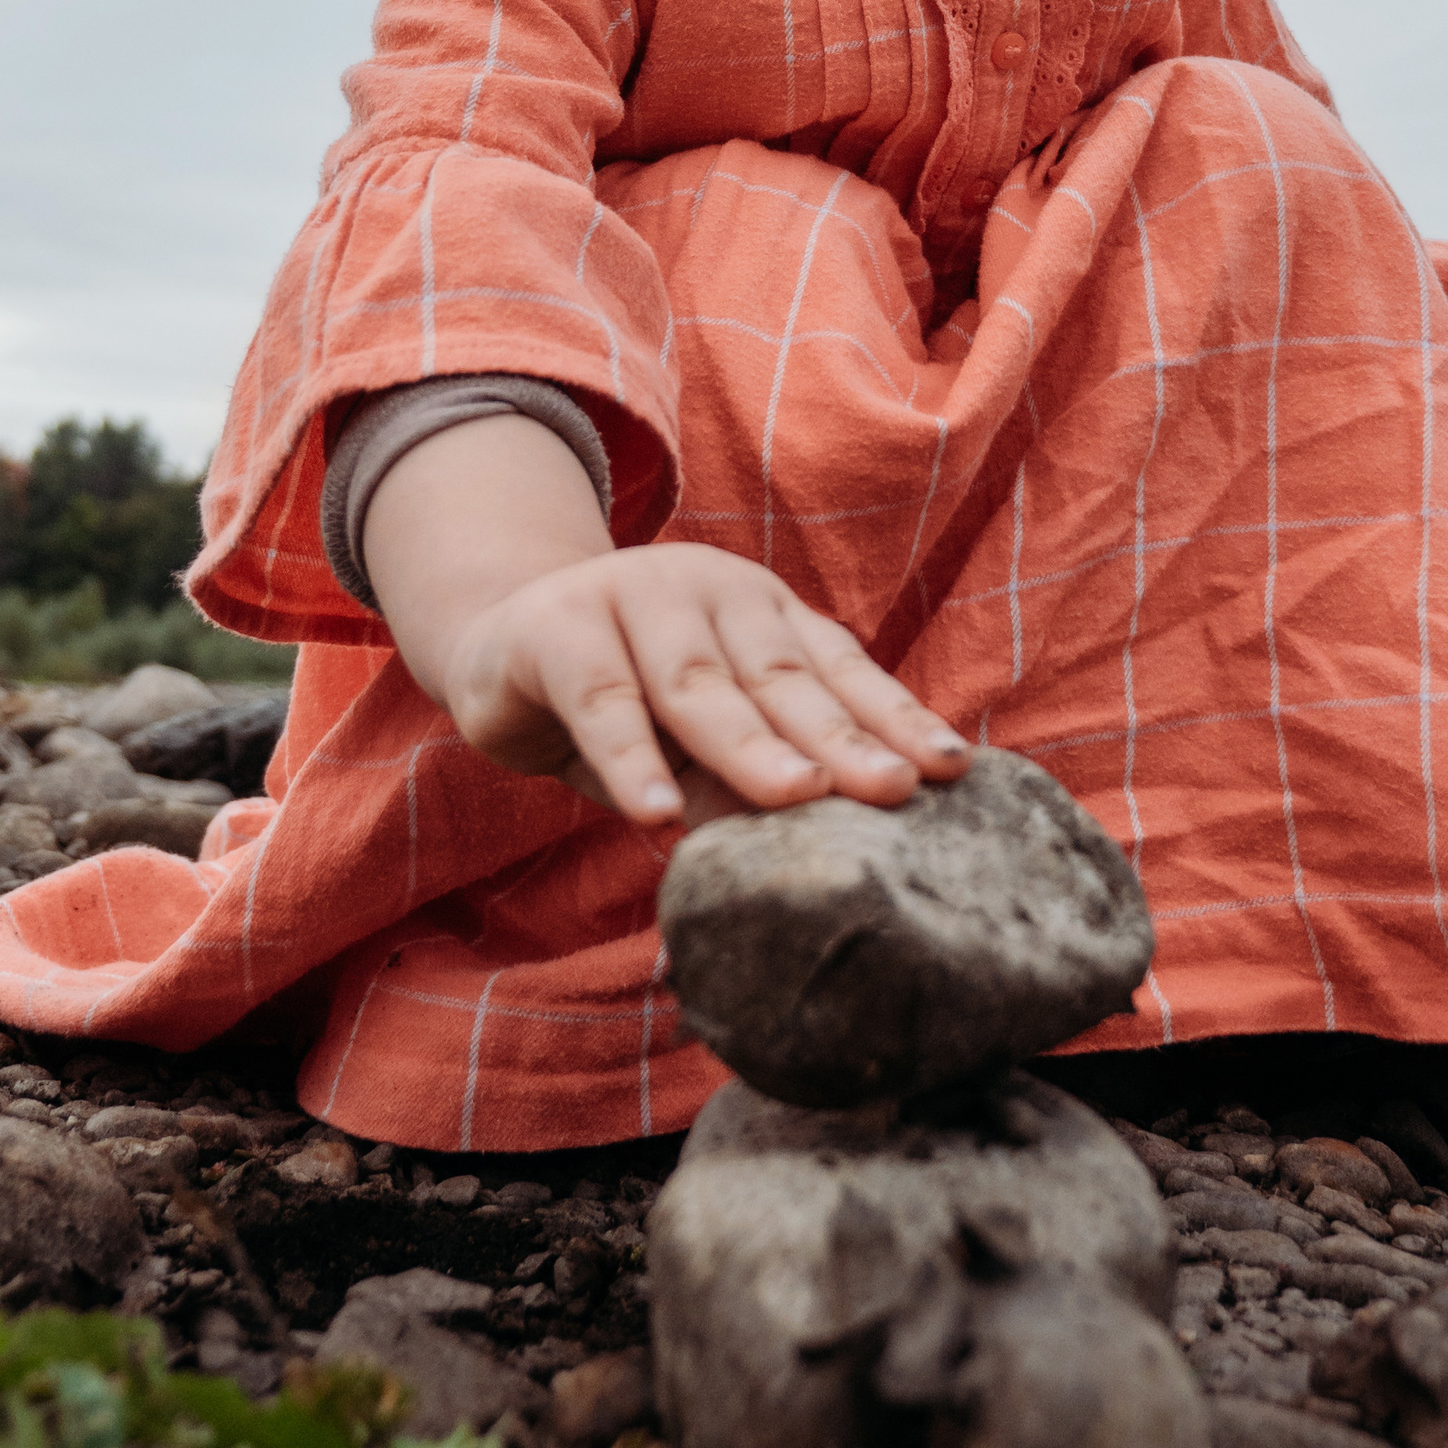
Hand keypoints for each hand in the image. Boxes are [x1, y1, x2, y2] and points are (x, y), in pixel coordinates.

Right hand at [441, 541, 970, 825]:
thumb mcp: (692, 745)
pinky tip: (658, 813)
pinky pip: (601, 698)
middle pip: (782, 675)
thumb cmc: (622, 703)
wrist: (496, 645)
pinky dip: (631, 757)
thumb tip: (810, 856)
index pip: (838, 667)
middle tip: (893, 790)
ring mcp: (631, 596)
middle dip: (840, 736)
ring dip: (748, 743)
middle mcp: (709, 591)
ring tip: (797, 798)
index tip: (952, 770)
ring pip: (698, 682)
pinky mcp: (556, 628)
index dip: (893, 716)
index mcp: (761, 611)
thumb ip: (743, 780)